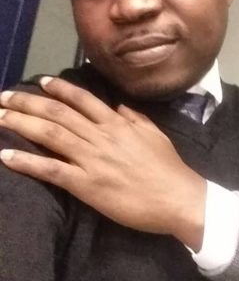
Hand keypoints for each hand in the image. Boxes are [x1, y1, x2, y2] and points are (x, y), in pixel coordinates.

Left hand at [0, 77, 205, 250]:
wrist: (178, 198)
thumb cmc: (169, 168)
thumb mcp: (156, 135)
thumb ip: (135, 118)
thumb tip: (118, 106)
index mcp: (118, 124)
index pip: (83, 100)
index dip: (60, 89)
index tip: (41, 82)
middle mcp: (101, 137)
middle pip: (58, 114)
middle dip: (27, 103)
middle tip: (3, 97)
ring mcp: (92, 160)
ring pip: (50, 135)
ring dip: (21, 124)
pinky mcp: (87, 185)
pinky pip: (52, 170)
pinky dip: (28, 162)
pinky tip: (6, 156)